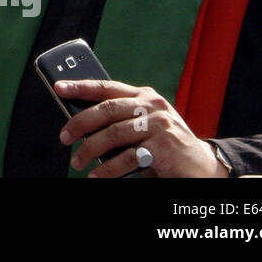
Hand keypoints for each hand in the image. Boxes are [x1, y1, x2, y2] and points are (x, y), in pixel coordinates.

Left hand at [57, 79, 228, 177]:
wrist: (202, 166)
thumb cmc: (165, 144)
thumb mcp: (143, 124)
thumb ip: (119, 118)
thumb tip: (79, 124)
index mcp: (144, 96)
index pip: (107, 86)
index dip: (81, 86)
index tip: (58, 87)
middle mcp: (152, 106)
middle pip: (106, 110)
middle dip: (80, 123)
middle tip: (64, 138)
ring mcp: (159, 125)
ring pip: (113, 134)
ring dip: (90, 150)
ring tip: (78, 162)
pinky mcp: (163, 147)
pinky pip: (126, 157)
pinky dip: (107, 169)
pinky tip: (98, 176)